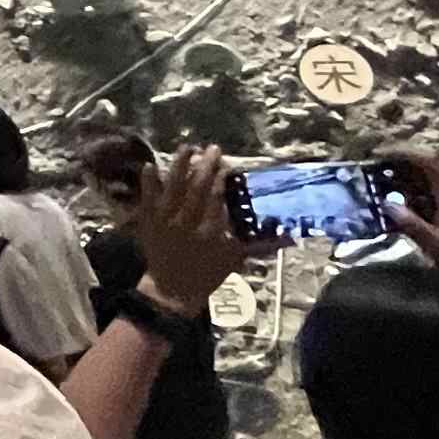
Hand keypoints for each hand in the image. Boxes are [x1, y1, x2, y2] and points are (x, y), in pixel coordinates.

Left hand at [132, 146, 247, 312]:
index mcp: (209, 232)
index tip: (227, 165)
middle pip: (196, 188)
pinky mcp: (148, 223)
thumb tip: (291, 237)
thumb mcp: (236, 260)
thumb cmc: (208, 273)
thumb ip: (261, 245)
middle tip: (213, 149)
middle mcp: (186, 223)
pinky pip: (147, 198)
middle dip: (205, 166)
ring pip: (172, 187)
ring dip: (179, 165)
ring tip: (188, 148)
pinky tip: (150, 165)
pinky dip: (149, 182)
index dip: (221, 180)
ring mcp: (164, 222)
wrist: (172, 290)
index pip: (216, 199)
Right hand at [382, 149, 438, 276]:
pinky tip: (395, 199)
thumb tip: (387, 204)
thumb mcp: (436, 244)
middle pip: (424, 166)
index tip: (381, 155)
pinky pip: (427, 187)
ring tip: (379, 183)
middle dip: (398, 165)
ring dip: (402, 177)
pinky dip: (409, 188)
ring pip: (424, 176)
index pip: (428, 163)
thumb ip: (412, 224)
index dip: (404, 154)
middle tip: (373, 171)